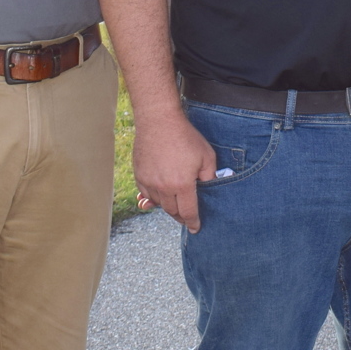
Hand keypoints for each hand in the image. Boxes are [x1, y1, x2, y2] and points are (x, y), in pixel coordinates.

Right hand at [132, 111, 215, 233]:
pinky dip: (154, 197)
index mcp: (182, 185)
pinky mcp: (139, 175)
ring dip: (168, 206)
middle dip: (181, 216)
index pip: (188, 212)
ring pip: (159, 204)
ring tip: (175, 202)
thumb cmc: (185, 137)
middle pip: (172, 211)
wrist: (159, 121)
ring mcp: (149, 182)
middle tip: (187, 217)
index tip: (195, 228)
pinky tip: (161, 193)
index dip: (193, 222)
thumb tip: (210, 189)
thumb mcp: (206, 156)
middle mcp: (164, 188)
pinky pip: (146, 194)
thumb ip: (210, 176)